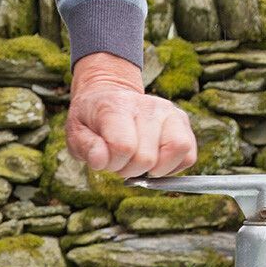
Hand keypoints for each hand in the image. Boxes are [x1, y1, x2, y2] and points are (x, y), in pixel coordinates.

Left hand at [67, 53, 197, 177]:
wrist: (108, 97)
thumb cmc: (92, 121)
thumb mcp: (76, 134)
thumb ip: (86, 148)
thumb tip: (101, 161)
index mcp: (118, 107)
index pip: (124, 147)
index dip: (113, 163)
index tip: (105, 159)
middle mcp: (149, 106)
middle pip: (147, 157)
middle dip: (129, 169)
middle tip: (119, 160)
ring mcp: (169, 112)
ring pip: (177, 151)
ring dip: (155, 169)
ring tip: (137, 161)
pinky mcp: (183, 121)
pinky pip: (189, 155)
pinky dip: (172, 167)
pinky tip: (155, 162)